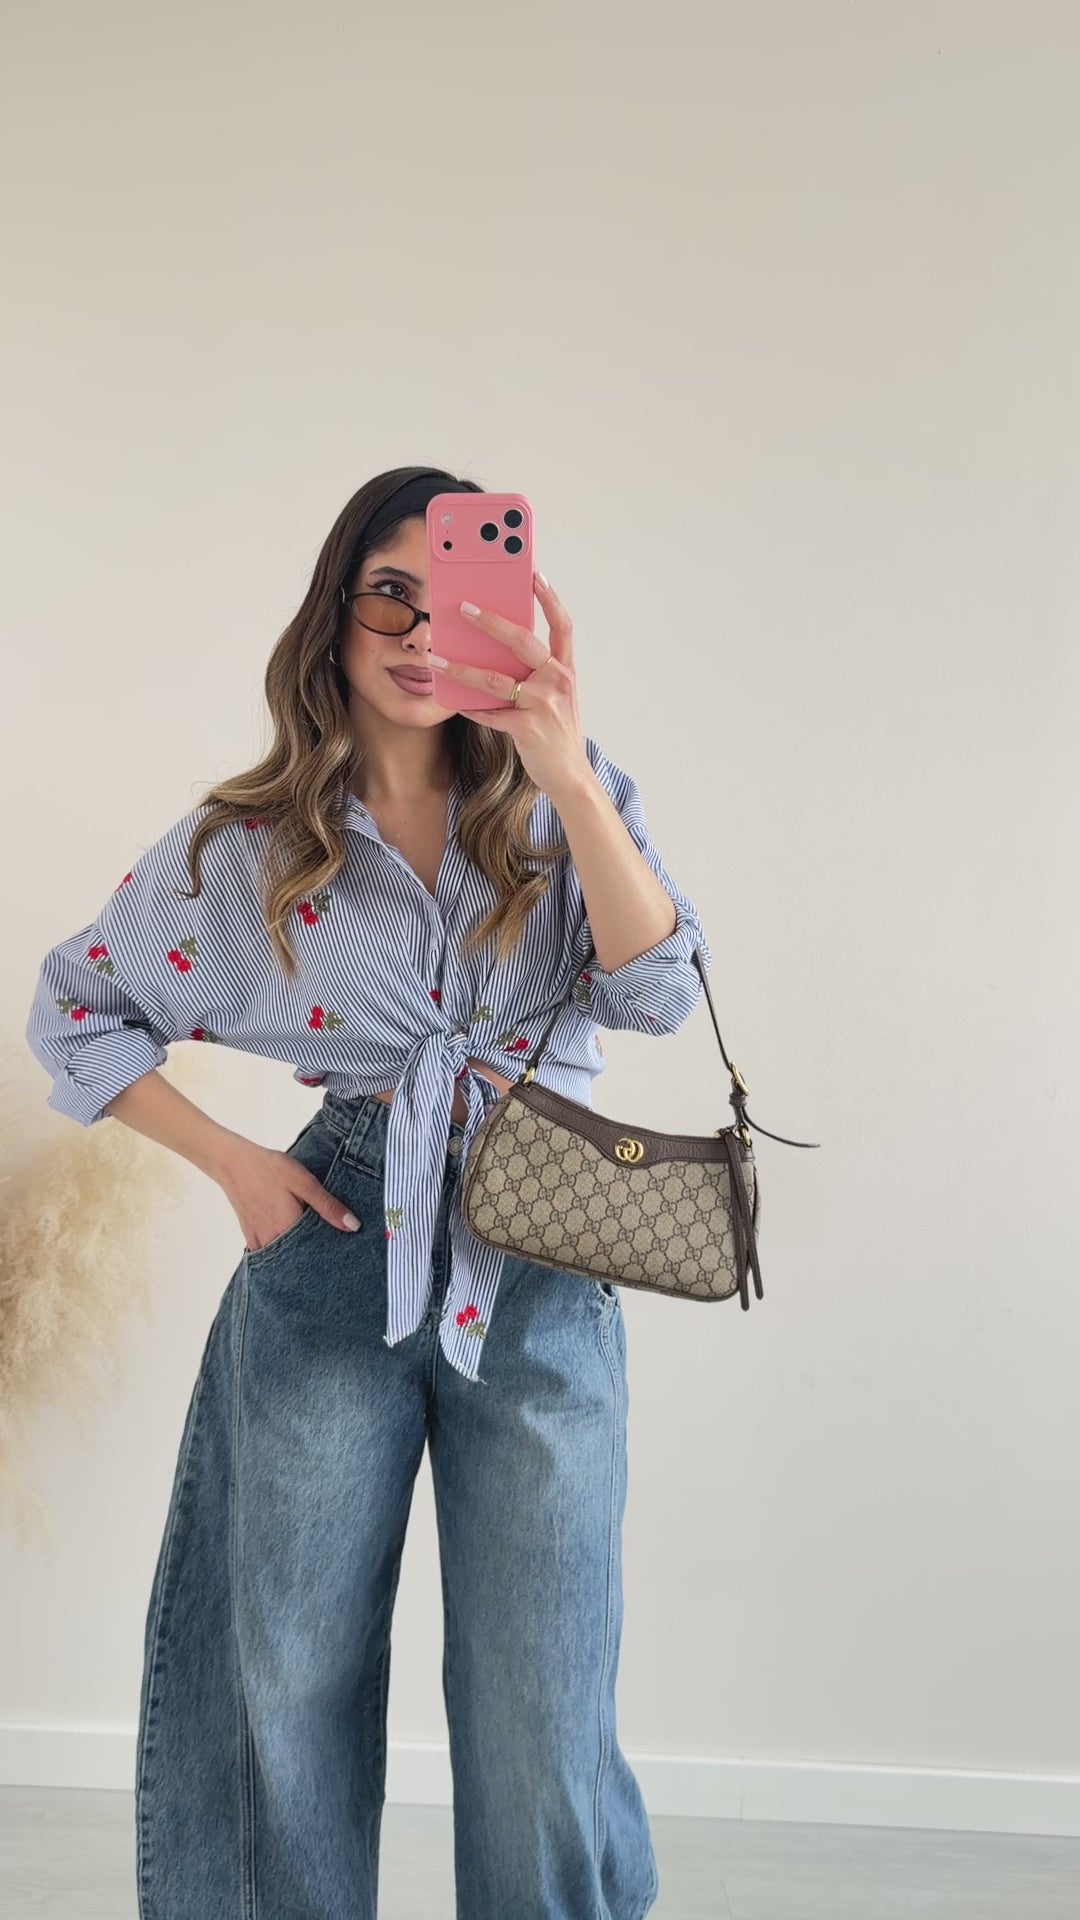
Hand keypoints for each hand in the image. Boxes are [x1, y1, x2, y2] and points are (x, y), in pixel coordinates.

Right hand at [213, 1138, 360, 1252]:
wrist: (232, 1163)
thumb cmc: (270, 1169)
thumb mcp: (305, 1183)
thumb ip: (328, 1206)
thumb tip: (353, 1226)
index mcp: (289, 1229)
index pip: (318, 1252)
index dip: (331, 1250)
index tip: (343, 1246)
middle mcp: (273, 1241)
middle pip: (301, 1258)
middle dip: (316, 1253)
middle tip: (329, 1242)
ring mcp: (260, 1242)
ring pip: (285, 1257)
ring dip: (298, 1252)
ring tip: (311, 1238)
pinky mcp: (251, 1238)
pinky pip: (271, 1252)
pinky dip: (282, 1249)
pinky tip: (289, 1236)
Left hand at [428, 571, 591, 800]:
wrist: (570, 776)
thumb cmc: (558, 733)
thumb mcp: (555, 698)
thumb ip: (534, 675)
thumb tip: (494, 652)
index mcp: (565, 670)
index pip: (562, 625)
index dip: (549, 598)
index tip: (534, 574)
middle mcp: (557, 682)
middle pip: (522, 641)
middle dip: (491, 622)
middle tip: (464, 607)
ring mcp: (542, 705)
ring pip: (494, 678)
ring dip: (460, 667)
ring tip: (436, 658)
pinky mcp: (526, 728)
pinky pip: (489, 713)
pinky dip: (467, 707)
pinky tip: (450, 700)